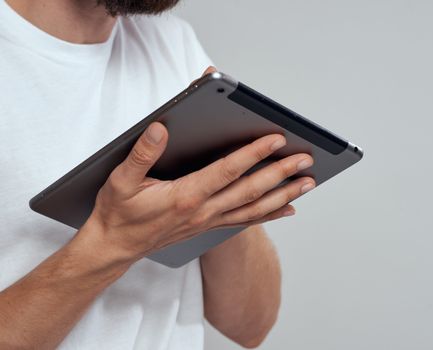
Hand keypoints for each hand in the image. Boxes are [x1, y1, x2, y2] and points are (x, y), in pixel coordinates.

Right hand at [86, 122, 314, 261]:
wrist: (115, 247)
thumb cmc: (119, 214)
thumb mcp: (121, 180)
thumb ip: (141, 154)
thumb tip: (160, 129)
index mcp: (185, 196)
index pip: (227, 171)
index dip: (253, 153)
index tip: (276, 139)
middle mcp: (203, 211)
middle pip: (250, 190)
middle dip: (280, 173)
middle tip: (305, 159)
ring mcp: (209, 221)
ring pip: (255, 208)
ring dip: (283, 194)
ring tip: (307, 182)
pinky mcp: (209, 226)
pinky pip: (246, 221)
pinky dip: (270, 214)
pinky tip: (288, 208)